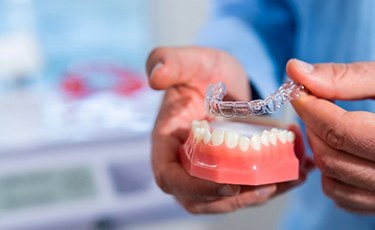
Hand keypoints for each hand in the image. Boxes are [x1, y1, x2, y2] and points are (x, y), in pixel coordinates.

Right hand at [146, 47, 312, 213]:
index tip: (229, 185)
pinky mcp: (228, 169)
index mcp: (167, 141)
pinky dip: (271, 185)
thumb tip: (155, 78)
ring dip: (257, 195)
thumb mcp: (187, 60)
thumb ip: (167, 62)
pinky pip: (245, 187)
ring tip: (289, 178)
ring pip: (226, 198)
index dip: (195, 188)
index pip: (169, 177)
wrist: (221, 78)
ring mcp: (207, 168)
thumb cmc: (201, 70)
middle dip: (234, 199)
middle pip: (200, 198)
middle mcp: (184, 161)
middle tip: (267, 185)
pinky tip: (298, 173)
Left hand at [287, 59, 374, 213]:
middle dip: (314, 127)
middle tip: (315, 105)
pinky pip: (342, 197)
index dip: (310, 108)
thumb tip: (295, 70)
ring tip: (328, 124)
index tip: (298, 92)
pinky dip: (330, 173)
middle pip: (331, 158)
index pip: (341, 131)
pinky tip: (340, 149)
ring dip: (319, 150)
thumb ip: (347, 77)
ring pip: (332, 180)